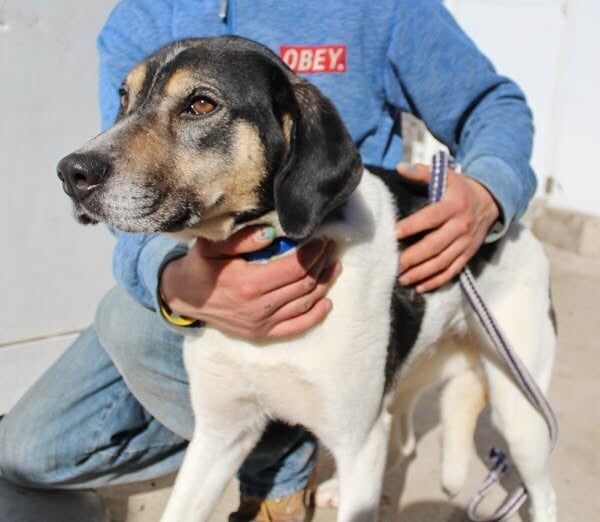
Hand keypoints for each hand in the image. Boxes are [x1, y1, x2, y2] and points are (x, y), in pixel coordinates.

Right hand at [159, 227, 340, 339]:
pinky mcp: (262, 333)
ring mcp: (262, 323)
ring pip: (305, 304)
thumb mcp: (212, 246)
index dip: (313, 253)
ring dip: (324, 285)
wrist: (183, 297)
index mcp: (249, 283)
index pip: (295, 267)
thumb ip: (242, 239)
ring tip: (333, 267)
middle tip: (330, 248)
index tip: (322, 239)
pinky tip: (327, 302)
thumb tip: (272, 233)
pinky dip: (315, 315)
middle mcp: (259, 307)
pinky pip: (296, 327)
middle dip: (321, 264)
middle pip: (304, 284)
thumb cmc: (200, 267)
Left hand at [395, 163, 499, 292]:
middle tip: (394, 265)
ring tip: (402, 278)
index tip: (392, 235)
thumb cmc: (460, 189)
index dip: (411, 226)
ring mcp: (466, 243)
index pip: (429, 218)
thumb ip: (422, 172)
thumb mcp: (445, 176)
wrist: (491, 200)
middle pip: (434, 245)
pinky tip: (420, 288)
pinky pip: (452, 271)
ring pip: (442, 262)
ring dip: (421, 273)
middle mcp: (461, 226)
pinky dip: (436, 281)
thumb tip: (400, 168)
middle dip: (413, 257)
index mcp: (453, 205)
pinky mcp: (468, 254)